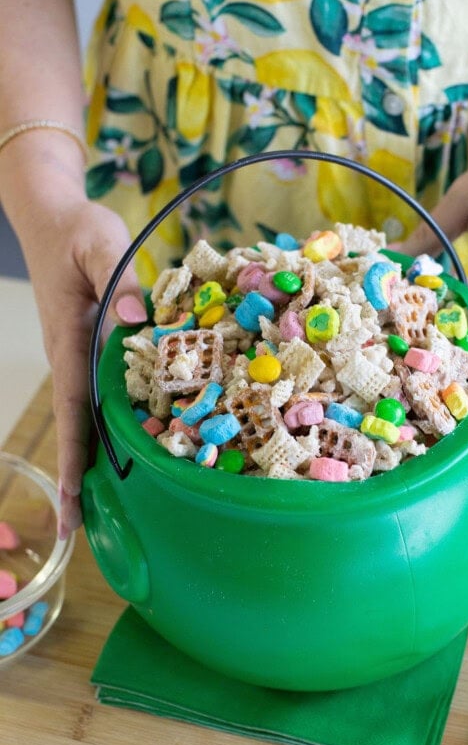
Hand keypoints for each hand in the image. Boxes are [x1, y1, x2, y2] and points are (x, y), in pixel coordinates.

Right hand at [17, 195, 145, 535]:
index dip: (75, 454)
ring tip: (103, 504)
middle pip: (77, 424)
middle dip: (79, 474)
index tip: (74, 499)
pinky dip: (105, 423)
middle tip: (83, 527)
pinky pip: (98, 392)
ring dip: (92, 456)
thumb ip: (118, 279)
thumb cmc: (76, 231)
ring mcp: (79, 354)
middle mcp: (72, 356)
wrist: (53, 217)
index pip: (73, 407)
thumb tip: (138, 320)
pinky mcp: (90, 346)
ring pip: (87, 413)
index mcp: (71, 341)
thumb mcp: (99, 244)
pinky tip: (122, 444)